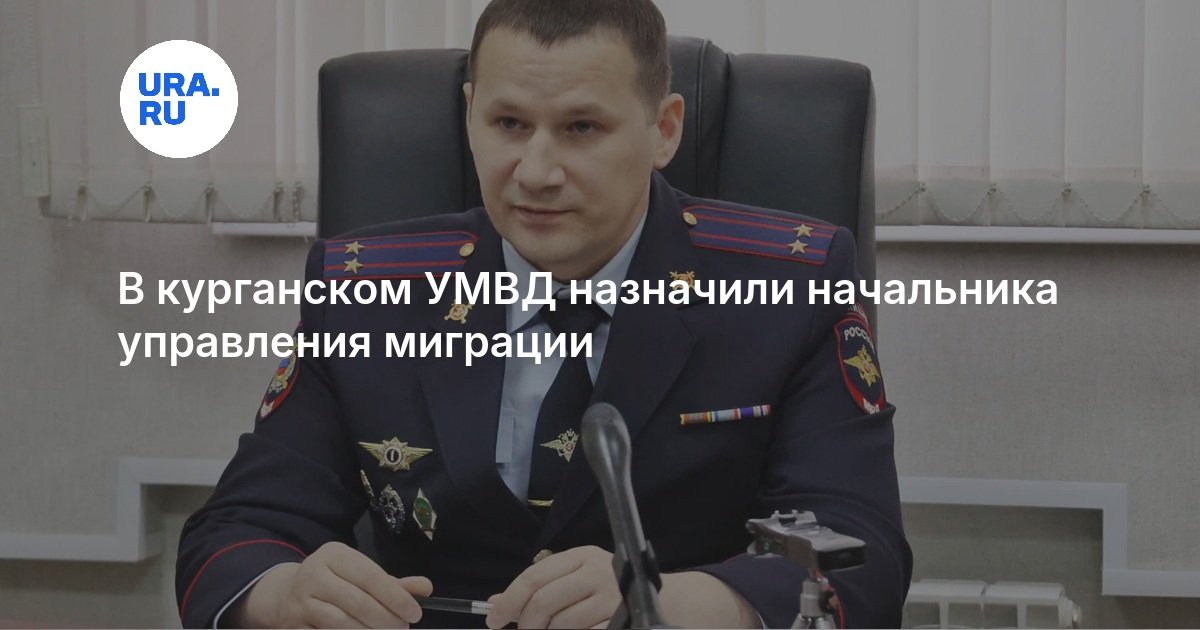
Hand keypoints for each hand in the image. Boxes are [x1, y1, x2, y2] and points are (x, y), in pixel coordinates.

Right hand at [232, 541, 432, 627]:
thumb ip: (393, 583)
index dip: (395, 596)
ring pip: (340, 622)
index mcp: (335, 555)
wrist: (286, 593)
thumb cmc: (335, 582)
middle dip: (385, 619)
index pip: (370, 576)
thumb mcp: (361, 574)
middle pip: (357, 601)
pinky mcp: (293, 624)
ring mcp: (300, 600)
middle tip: (402, 629)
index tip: (414, 613)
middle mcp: (314, 573)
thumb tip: (425, 588)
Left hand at [485, 545, 617, 628]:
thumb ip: (538, 587)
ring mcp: (611, 597)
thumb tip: (495, 602)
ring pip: (562, 623)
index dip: (510, 599)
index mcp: (581, 556)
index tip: (494, 619)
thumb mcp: (574, 577)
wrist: (656, 598)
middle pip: (545, 600)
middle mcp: (597, 572)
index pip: (534, 576)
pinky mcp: (621, 620)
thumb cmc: (606, 588)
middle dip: (527, 623)